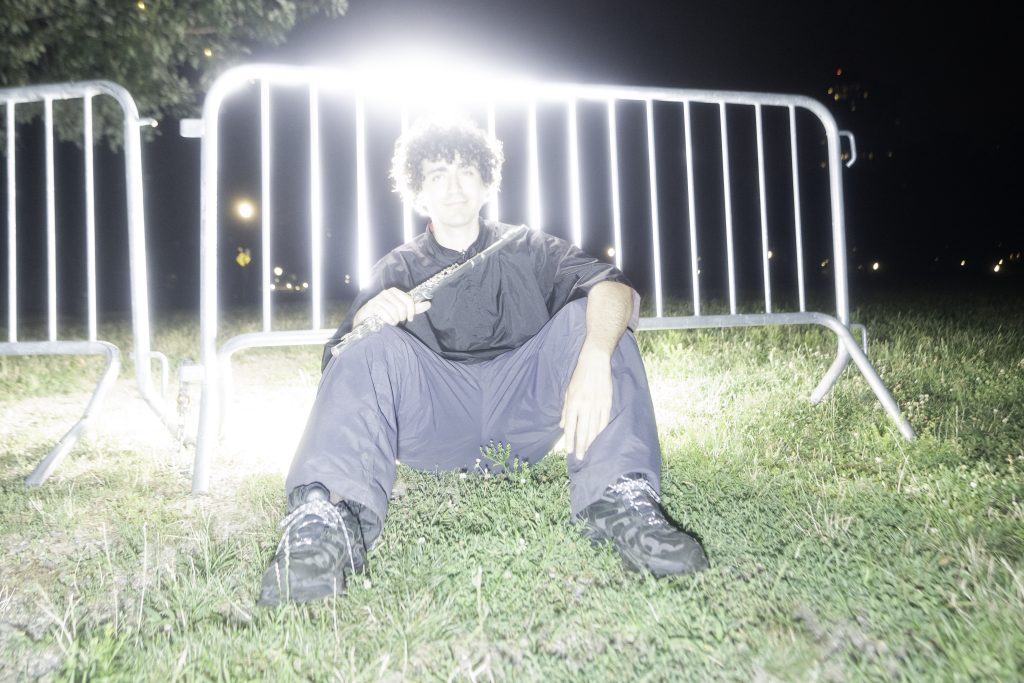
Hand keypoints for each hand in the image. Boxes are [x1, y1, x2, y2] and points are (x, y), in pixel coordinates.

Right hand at [353, 288, 430, 326]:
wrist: (366, 317)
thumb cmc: (385, 313)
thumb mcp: (401, 309)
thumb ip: (414, 307)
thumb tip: (429, 304)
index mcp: (395, 291)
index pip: (409, 300)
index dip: (412, 311)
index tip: (410, 318)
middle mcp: (387, 292)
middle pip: (402, 307)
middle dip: (402, 317)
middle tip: (398, 320)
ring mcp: (378, 298)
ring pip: (394, 312)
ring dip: (395, 320)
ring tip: (392, 321)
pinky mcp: (373, 306)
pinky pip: (386, 315)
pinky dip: (389, 321)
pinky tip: (387, 322)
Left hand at [560, 344, 612, 459]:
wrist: (595, 362)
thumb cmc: (579, 376)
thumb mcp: (568, 391)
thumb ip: (565, 409)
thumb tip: (562, 426)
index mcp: (573, 402)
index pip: (570, 426)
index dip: (569, 440)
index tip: (568, 451)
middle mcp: (585, 405)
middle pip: (582, 430)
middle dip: (580, 446)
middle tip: (579, 458)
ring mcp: (597, 405)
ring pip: (594, 428)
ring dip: (590, 442)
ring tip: (588, 452)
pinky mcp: (607, 402)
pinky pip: (604, 421)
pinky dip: (600, 431)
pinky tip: (598, 439)